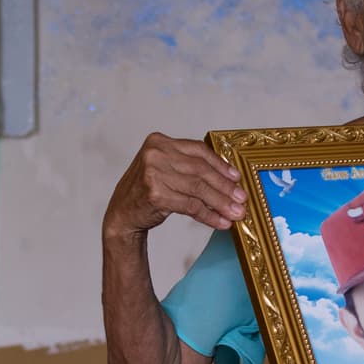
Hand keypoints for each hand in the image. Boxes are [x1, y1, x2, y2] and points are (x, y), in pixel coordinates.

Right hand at [103, 132, 246, 236]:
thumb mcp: (164, 169)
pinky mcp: (155, 194)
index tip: (236, 178)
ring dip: (220, 203)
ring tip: (236, 213)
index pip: (198, 151)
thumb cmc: (147, 190)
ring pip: (198, 188)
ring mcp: (153, 173)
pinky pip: (191, 206)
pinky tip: (220, 222)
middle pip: (200, 170)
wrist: (121, 213)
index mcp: (159, 141)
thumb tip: (229, 178)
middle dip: (225, 187)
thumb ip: (189, 166)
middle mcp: (155, 154)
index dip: (221, 165)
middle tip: (241, 199)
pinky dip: (208, 215)